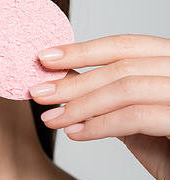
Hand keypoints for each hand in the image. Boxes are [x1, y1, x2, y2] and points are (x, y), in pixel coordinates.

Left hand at [29, 34, 169, 179]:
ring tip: (51, 118)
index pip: (126, 45)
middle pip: (122, 65)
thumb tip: (70, 82)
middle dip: (74, 79)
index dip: (83, 49)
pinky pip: (136, 116)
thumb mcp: (142, 122)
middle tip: (37, 92)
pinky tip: (76, 134)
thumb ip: (115, 100)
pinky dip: (99, 125)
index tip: (45, 58)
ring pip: (126, 87)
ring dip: (81, 104)